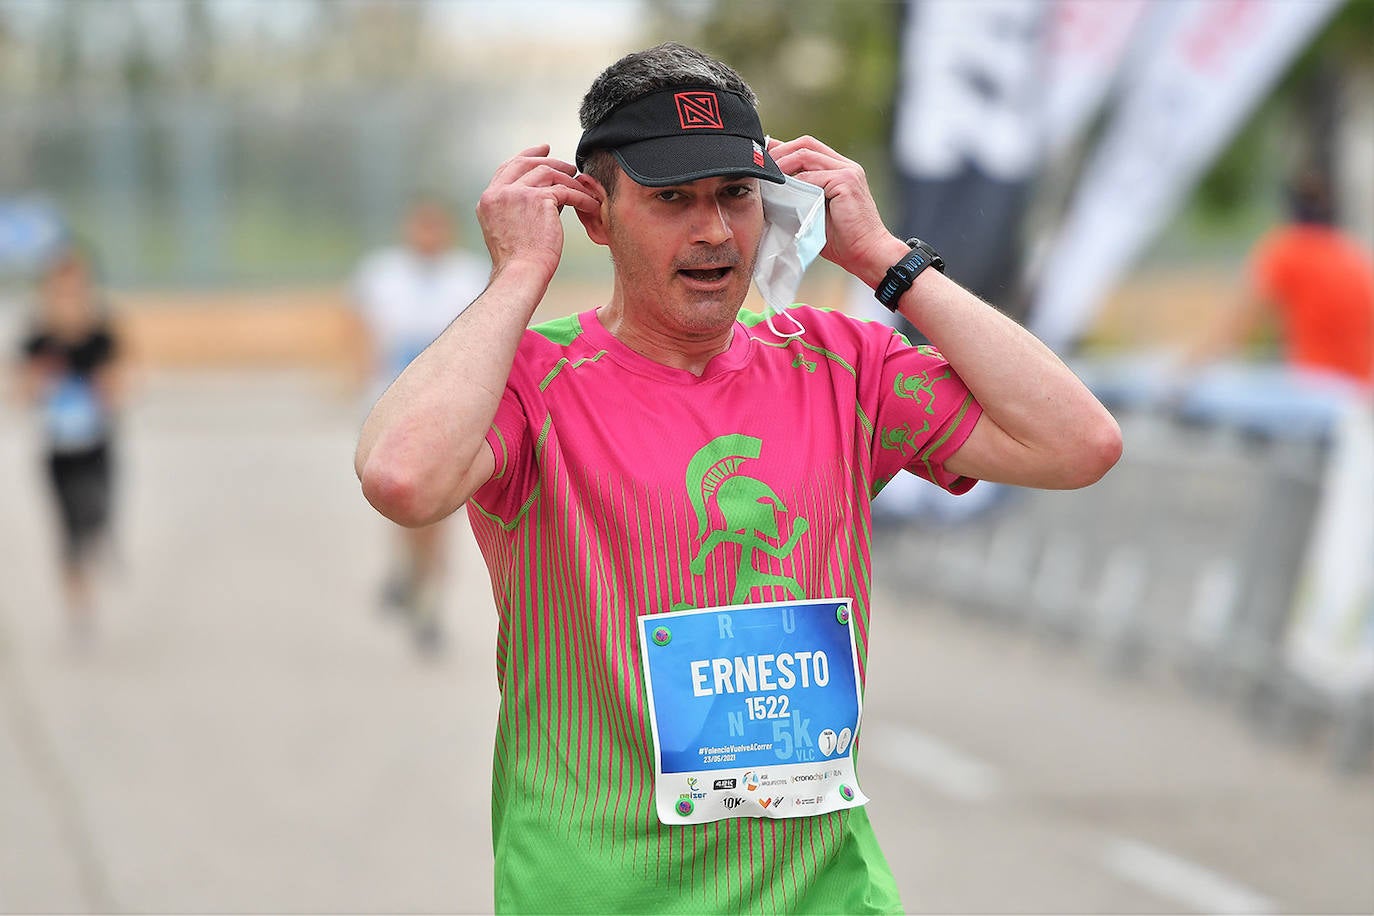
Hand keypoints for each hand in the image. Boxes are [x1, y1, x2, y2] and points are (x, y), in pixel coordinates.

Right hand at [476, 144, 601, 285]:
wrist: (521, 273)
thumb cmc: (518, 261)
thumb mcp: (507, 229)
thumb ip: (517, 208)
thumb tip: (546, 194)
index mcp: (488, 199)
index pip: (507, 168)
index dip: (527, 156)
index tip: (542, 151)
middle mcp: (499, 192)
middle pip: (526, 163)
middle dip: (549, 159)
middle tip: (568, 165)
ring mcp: (517, 193)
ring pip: (548, 173)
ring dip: (568, 178)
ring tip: (581, 184)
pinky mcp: (539, 199)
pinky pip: (565, 190)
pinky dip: (581, 196)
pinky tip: (590, 203)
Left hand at [766, 136, 907, 287]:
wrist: (866, 253)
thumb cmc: (841, 240)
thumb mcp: (815, 212)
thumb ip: (800, 196)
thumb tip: (771, 190)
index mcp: (840, 171)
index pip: (808, 148)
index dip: (784, 150)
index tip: (763, 161)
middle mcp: (846, 166)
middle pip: (806, 144)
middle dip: (780, 151)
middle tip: (761, 166)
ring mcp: (848, 172)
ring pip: (807, 155)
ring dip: (783, 165)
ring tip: (767, 177)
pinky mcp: (846, 182)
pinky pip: (813, 176)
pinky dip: (796, 183)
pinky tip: (783, 193)